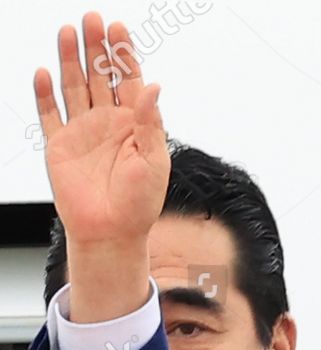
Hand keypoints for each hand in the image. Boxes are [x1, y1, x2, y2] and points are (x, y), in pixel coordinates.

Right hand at [34, 12, 168, 247]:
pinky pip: (50, 114)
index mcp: (133, 124)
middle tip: (92, 19)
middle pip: (98, 75)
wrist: (111, 235)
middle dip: (96, 46)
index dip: (122, 53)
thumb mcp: (153, 162)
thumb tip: (153, 84)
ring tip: (68, 31)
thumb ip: (151, 123)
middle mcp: (106, 122)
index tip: (118, 27)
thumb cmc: (139, 205)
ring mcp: (82, 131)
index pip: (127, 80)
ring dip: (71, 59)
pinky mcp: (60, 146)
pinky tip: (44, 72)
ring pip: (74, 86)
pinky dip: (45, 94)